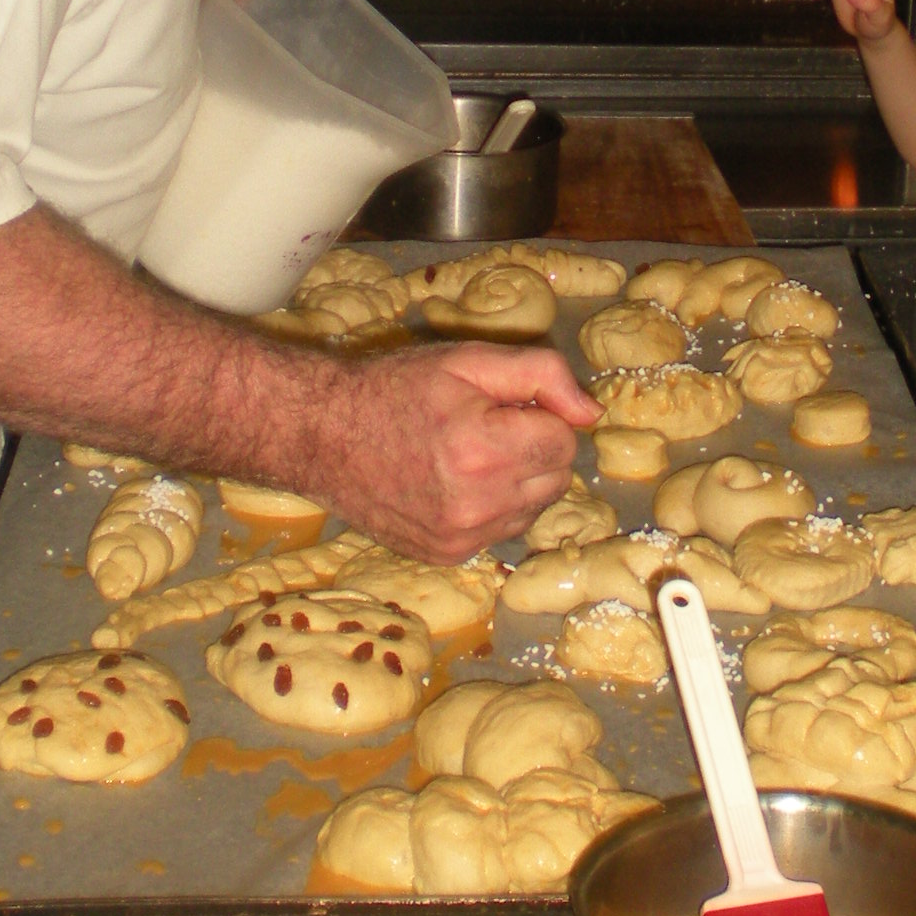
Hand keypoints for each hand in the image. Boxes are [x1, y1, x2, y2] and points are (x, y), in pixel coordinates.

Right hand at [328, 344, 599, 561]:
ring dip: (517, 481)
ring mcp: (461, 537)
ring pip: (533, 508)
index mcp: (484, 450)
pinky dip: (491, 508)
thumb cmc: (396, 389)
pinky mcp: (447, 555)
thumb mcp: (469, 360)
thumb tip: (592, 412)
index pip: (564, 440)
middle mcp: (476, 504)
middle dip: (534, 448)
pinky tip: (454, 484)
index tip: (503, 406)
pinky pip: (502, 531)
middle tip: (486, 427)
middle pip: (556, 477)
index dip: (540, 416)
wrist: (323, 435)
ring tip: (469, 455)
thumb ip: (542, 375)